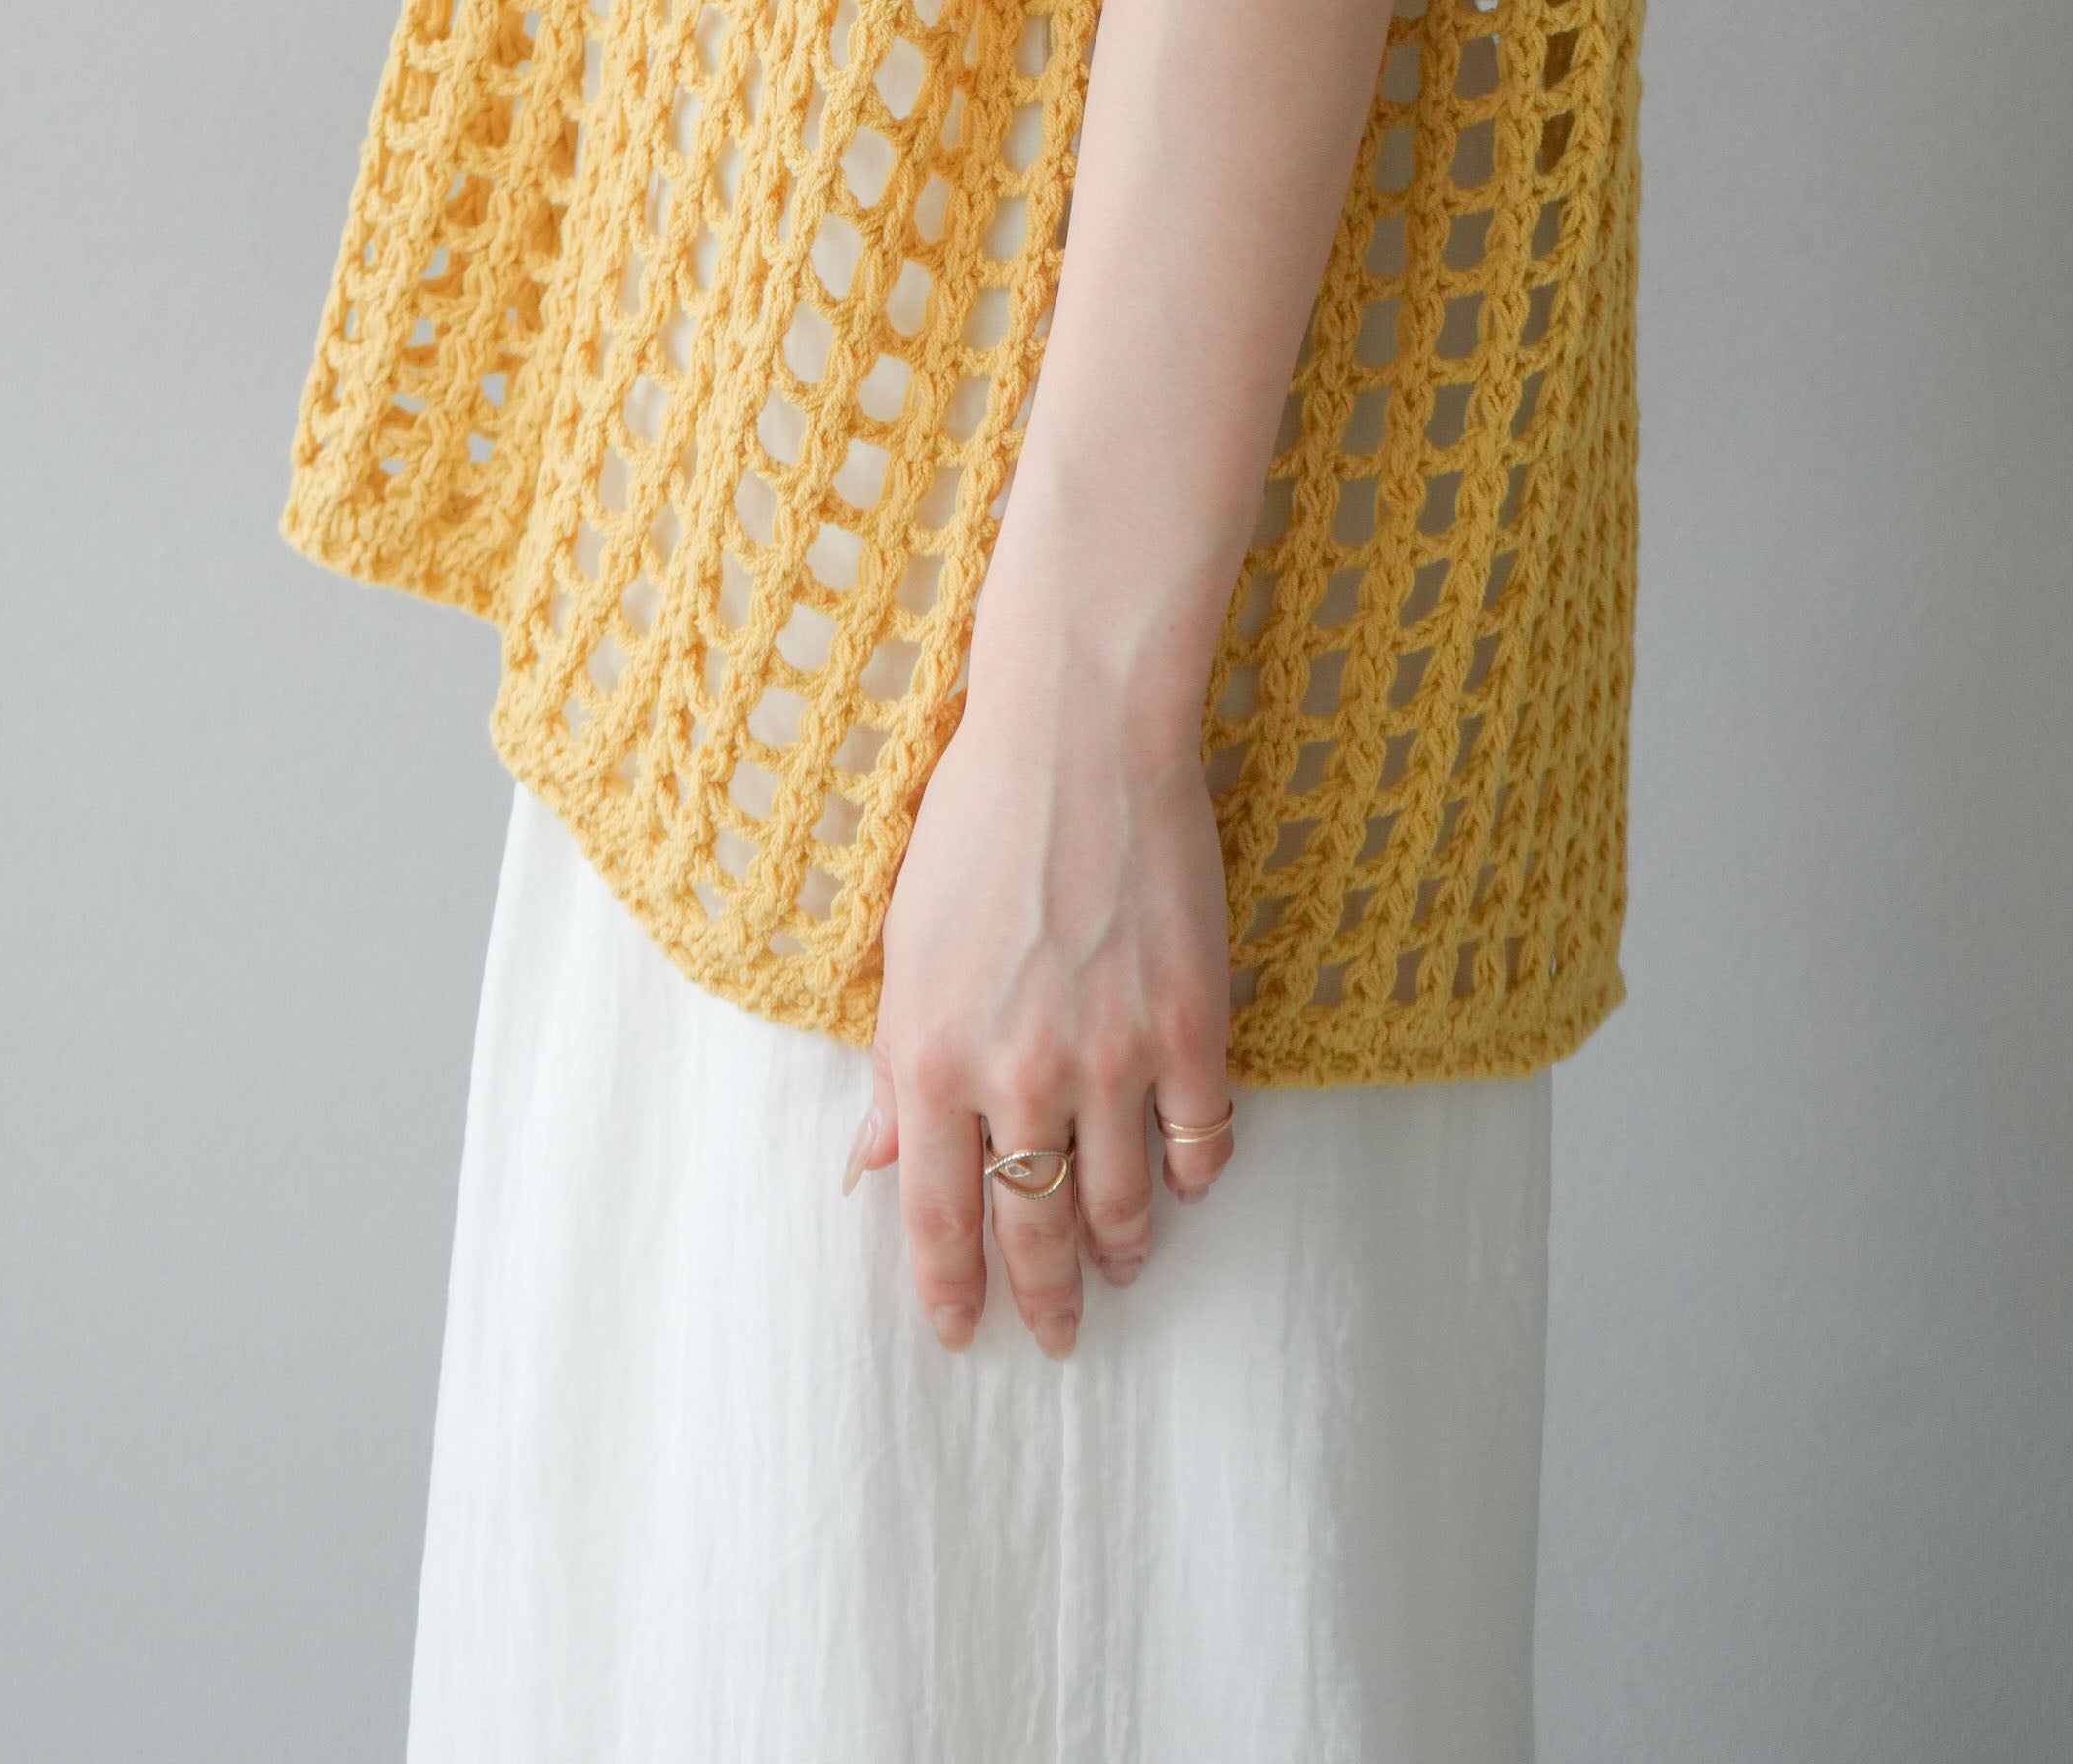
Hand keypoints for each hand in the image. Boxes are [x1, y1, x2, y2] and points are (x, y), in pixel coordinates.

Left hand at [837, 566, 1239, 1357]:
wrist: (1079, 737)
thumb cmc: (974, 823)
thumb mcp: (905, 946)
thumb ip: (899, 1066)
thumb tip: (872, 1161)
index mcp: (933, 1057)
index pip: (936, 1218)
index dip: (949, 1291)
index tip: (960, 1332)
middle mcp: (1019, 1075)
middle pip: (1034, 1229)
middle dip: (1044, 1298)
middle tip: (1055, 1336)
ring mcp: (1111, 1057)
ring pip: (1123, 1202)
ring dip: (1122, 1249)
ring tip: (1121, 1266)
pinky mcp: (1189, 1025)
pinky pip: (1200, 1139)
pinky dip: (1194, 1175)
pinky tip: (1184, 1182)